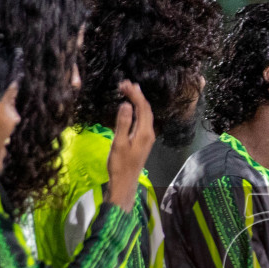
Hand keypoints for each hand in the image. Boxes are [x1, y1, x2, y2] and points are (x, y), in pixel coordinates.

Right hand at [104, 80, 154, 212]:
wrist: (125, 183)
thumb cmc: (120, 165)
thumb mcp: (119, 143)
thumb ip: (123, 123)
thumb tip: (126, 104)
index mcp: (145, 132)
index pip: (142, 107)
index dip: (134, 94)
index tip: (123, 84)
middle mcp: (149, 133)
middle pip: (146, 109)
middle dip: (137, 95)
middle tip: (125, 84)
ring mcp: (148, 137)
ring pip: (145, 114)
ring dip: (138, 101)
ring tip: (129, 90)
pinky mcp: (143, 141)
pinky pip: (143, 120)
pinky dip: (137, 110)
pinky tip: (131, 108)